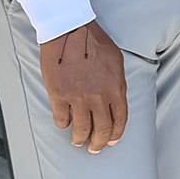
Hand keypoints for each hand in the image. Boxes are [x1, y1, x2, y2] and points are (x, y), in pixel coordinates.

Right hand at [40, 21, 128, 152]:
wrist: (69, 30)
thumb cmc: (93, 42)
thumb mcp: (116, 62)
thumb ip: (116, 83)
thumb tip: (114, 101)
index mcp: (116, 87)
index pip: (120, 120)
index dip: (116, 134)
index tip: (111, 142)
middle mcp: (99, 96)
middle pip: (102, 129)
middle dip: (98, 143)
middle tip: (94, 148)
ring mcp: (78, 97)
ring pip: (81, 129)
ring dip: (80, 140)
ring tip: (78, 142)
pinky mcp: (59, 95)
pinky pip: (62, 119)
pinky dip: (63, 124)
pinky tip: (64, 123)